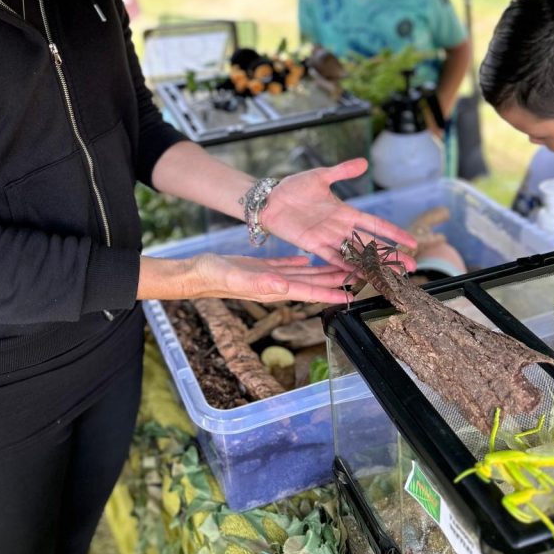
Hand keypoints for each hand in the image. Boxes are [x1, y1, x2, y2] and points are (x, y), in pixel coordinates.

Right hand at [190, 252, 354, 305]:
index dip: (332, 293)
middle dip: (336, 283)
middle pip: (313, 284)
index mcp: (274, 288)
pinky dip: (301, 263)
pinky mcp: (262, 268)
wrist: (196, 273)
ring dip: (324, 272)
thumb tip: (285, 286)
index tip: (352, 294)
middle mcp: (276, 285)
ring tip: (343, 268)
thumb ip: (261, 281)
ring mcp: (270, 277)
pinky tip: (308, 259)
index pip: (310, 291)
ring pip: (304, 274)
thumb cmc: (213, 277)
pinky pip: (288, 266)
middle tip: (357, 277)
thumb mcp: (237, 277)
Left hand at [261, 159, 416, 268]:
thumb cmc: (294, 186)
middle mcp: (340, 227)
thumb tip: (364, 162)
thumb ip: (342, 171)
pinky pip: (333, 258)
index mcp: (345, 211)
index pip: (375, 224)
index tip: (412, 243)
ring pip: (355, 254)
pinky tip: (359, 276)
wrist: (270, 199)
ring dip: (372, 265)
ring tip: (390, 277)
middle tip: (411, 268)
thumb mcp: (321, 176)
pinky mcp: (313, 245)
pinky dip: (346, 267)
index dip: (393, 233)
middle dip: (391, 255)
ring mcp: (328, 238)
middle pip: (371, 244)